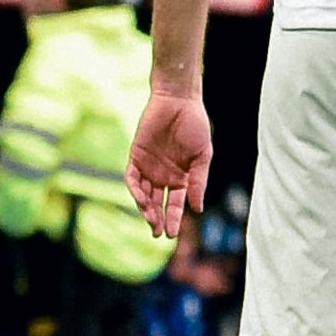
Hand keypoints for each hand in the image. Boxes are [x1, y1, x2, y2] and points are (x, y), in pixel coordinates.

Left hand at [128, 84, 213, 239]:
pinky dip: (136, 191)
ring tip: (152, 222)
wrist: (178, 101)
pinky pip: (133, 179)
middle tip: (160, 234)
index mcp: (181, 178)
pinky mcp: (136, 157)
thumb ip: (199, 182)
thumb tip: (197, 209)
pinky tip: (142, 201)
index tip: (173, 234)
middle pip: (158, 203)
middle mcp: (163, 176)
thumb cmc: (195, 125)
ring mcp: (149, 167)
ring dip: (146, 209)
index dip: (174, 219)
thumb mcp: (202, 156)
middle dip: (158, 220)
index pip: (175, 204)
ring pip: (144, 195)